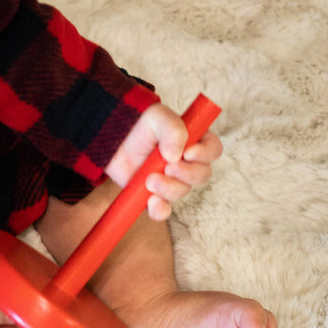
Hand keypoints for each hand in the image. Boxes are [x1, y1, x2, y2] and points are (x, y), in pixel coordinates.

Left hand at [105, 103, 222, 220]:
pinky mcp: (156, 195)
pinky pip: (164, 211)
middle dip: (186, 173)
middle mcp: (188, 163)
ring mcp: (173, 180)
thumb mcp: (157, 116)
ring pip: (182, 192)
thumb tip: (176, 155)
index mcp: (194, 141)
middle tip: (167, 166)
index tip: (188, 153)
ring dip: (168, 187)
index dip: (206, 154)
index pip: (213, 150)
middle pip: (202, 175)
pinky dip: (160, 210)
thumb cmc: (139, 124)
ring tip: (149, 178)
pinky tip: (151, 201)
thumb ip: (172, 129)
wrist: (113, 138)